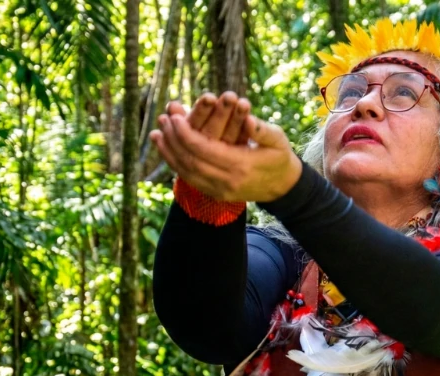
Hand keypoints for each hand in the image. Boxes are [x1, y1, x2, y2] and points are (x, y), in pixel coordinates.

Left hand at [150, 97, 301, 202]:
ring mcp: (219, 191)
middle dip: (173, 140)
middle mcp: (227, 181)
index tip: (174, 117)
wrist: (282, 187)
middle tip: (163, 120)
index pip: (204, 150)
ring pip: (186, 173)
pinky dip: (175, 164)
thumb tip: (248, 119)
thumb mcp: (278, 140)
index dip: (185, 134)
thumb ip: (262, 130)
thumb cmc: (279, 157)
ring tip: (157, 134)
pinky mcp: (215, 194)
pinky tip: (166, 150)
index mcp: (241, 165)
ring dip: (169, 153)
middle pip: (190, 161)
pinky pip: (189, 180)